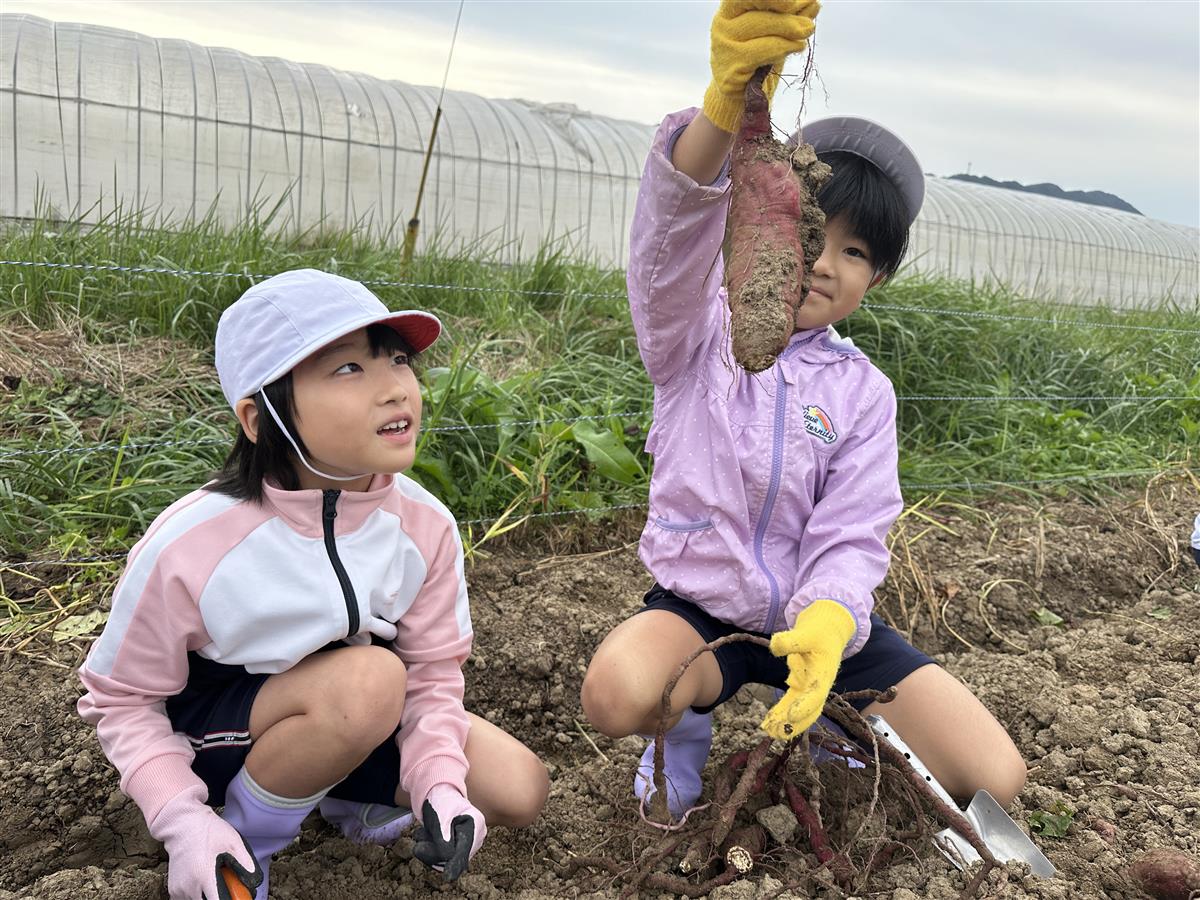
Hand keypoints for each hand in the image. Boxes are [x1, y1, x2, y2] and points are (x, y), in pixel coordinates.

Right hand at [146, 785, 262, 899]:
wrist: (183, 824)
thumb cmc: (208, 831)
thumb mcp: (232, 843)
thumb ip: (244, 862)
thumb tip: (253, 880)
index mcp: (204, 876)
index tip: (235, 896)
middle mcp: (189, 886)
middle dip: (218, 897)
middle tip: (225, 885)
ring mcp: (179, 889)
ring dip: (206, 896)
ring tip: (214, 882)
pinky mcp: (173, 889)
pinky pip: (187, 899)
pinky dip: (196, 895)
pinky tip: (203, 884)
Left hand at [412, 785, 486, 881]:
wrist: (438, 794)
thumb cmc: (441, 801)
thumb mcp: (440, 818)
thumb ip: (443, 838)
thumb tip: (446, 857)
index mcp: (476, 823)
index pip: (464, 849)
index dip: (455, 863)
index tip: (448, 877)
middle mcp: (476, 836)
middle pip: (455, 857)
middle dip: (434, 853)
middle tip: (418, 846)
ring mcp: (468, 843)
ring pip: (447, 860)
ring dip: (429, 851)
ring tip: (422, 835)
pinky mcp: (457, 848)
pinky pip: (443, 858)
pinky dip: (431, 850)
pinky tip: (427, 837)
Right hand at [704, 0, 820, 131]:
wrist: (744, 92)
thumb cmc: (760, 52)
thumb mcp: (776, 29)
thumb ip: (790, 15)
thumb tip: (812, 4)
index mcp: (731, 9)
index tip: (792, 3)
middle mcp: (722, 25)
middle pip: (757, 13)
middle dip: (788, 18)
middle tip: (809, 25)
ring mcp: (723, 49)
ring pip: (760, 32)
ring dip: (789, 33)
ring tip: (806, 34)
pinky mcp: (730, 72)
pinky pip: (760, 55)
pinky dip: (782, 49)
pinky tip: (796, 47)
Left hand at [760, 599, 855, 739]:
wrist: (827, 630)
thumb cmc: (819, 631)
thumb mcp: (807, 631)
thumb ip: (792, 640)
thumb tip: (775, 646)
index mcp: (824, 674)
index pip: (815, 694)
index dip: (804, 706)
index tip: (791, 715)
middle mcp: (818, 685)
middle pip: (808, 710)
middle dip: (794, 724)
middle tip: (776, 733)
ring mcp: (810, 687)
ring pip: (798, 709)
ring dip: (785, 722)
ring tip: (769, 732)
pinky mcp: (801, 686)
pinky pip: (791, 703)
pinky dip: (781, 712)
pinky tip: (769, 722)